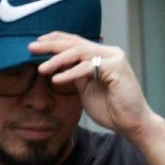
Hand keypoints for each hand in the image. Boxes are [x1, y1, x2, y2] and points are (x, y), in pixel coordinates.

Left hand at [29, 33, 154, 139]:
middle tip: (31, 47)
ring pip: (79, 52)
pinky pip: (87, 67)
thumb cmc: (112, 110)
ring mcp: (113, 57)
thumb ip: (76, 76)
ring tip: (41, 68)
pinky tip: (56, 79)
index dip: (55, 41)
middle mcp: (109, 52)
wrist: (133, 124)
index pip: (75, 42)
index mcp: (102, 55)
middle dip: (51, 44)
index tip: (37, 44)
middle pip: (75, 43)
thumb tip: (59, 66)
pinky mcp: (116, 67)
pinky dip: (70, 73)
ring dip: (57, 59)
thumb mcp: (87, 90)